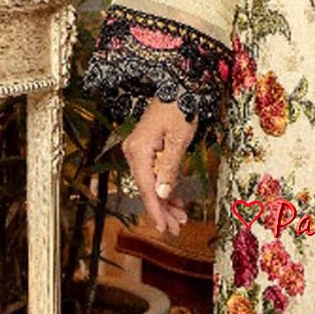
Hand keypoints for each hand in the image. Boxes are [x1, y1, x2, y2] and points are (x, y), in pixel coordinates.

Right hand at [122, 98, 195, 237]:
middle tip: (177, 229)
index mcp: (139, 151)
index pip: (146, 188)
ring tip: (181, 218)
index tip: (164, 228)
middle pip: (147, 189)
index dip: (156, 210)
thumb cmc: (180, 108)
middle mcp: (133, 152)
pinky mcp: (146, 149)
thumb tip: (163, 194)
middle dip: (162, 210)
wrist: (177, 84)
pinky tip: (175, 200)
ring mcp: (138, 151)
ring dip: (165, 201)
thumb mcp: (179, 140)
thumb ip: (170, 168)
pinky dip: (164, 187)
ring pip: (150, 184)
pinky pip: (153, 174)